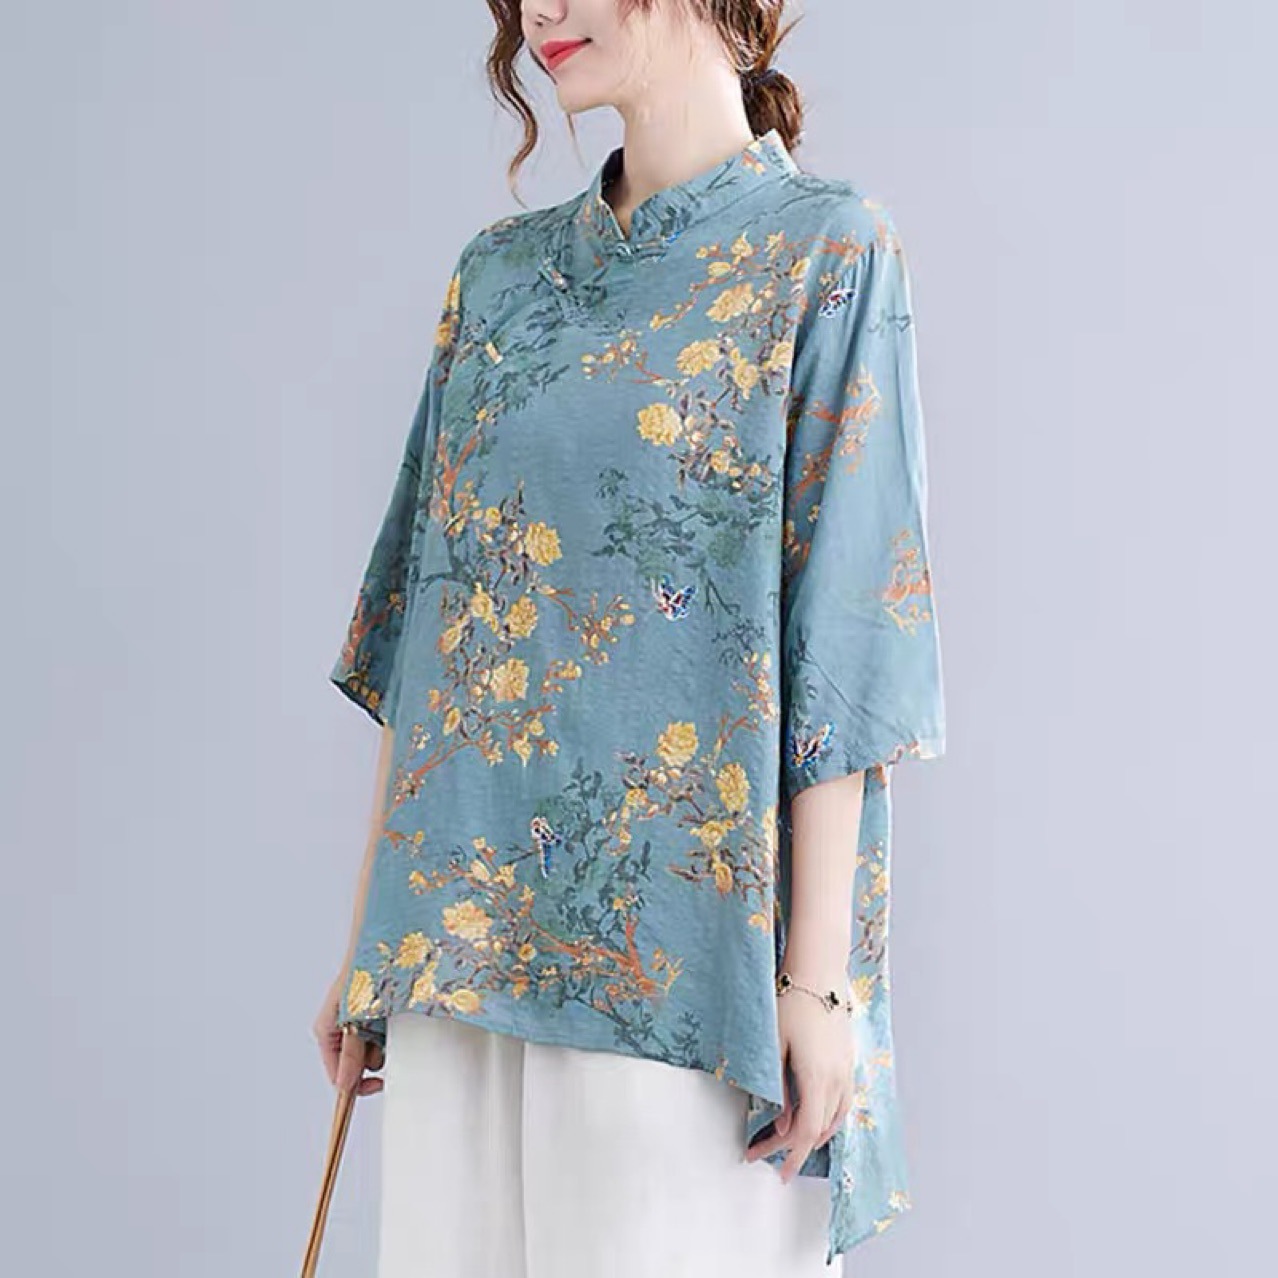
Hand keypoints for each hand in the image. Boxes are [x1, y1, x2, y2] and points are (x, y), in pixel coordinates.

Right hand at [313, 970, 384, 1095]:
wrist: (378, 942)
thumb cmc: (360, 970)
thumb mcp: (353, 1019)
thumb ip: (350, 1054)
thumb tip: (345, 1085)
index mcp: (326, 1031)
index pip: (336, 1073)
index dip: (354, 1084)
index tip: (376, 1086)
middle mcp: (340, 1030)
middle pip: (355, 1064)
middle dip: (372, 1058)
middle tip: (384, 1041)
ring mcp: (356, 1023)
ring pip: (370, 1050)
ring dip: (383, 1043)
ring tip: (387, 1020)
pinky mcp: (372, 1016)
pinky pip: (380, 1036)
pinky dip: (389, 1032)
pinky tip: (393, 1017)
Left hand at [744, 983, 855, 1181]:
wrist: (819, 973)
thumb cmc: (791, 1002)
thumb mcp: (775, 1045)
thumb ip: (779, 1087)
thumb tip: (780, 1122)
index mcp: (817, 1077)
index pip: (806, 1131)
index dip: (788, 1154)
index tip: (772, 1168)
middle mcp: (837, 1079)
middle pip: (818, 1130)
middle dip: (790, 1147)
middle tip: (761, 1151)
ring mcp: (846, 1071)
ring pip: (834, 1120)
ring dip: (811, 1136)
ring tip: (785, 1142)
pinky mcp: (848, 1062)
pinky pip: (842, 1104)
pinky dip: (828, 1119)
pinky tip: (814, 1118)